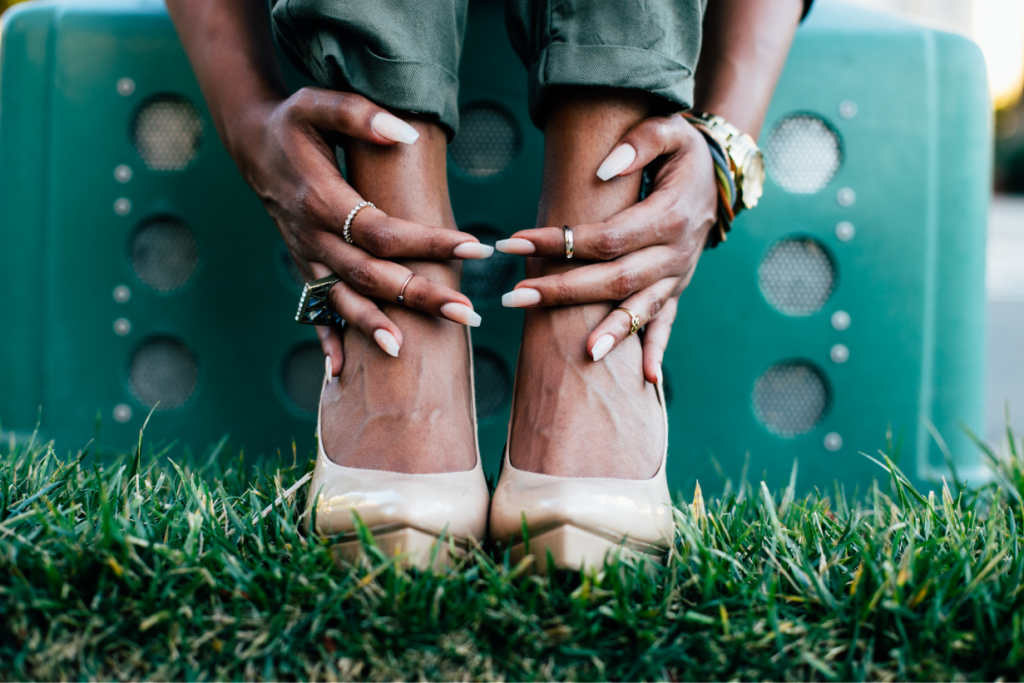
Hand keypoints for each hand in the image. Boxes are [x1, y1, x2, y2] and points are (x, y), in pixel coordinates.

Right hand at [227, 87, 490, 374]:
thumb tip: (405, 133)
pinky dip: (323, 342)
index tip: (474, 246)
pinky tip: (339, 374)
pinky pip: (313, 311)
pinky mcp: (304, 267)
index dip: (427, 241)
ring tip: (406, 351)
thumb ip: (360, 115)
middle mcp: (312, 237)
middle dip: (419, 296)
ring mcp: (306, 257)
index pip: (382, 231)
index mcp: (322, 200)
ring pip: (342, 300)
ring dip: (373, 327)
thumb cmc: (293, 123)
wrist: (252, 146)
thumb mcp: (319, 103)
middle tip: (467, 313)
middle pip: (370, 275)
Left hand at [496, 113, 718, 383]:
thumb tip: (602, 173)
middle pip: (615, 280)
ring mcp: (677, 277)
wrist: (721, 175)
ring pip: (640, 309)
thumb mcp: (670, 131)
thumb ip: (639, 144)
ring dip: (610, 332)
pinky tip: (647, 382)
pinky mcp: (676, 289)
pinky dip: (656, 351)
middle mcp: (676, 254)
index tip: (514, 241)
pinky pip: (667, 324)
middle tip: (514, 297)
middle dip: (563, 291)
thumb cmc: (684, 152)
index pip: (606, 238)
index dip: (559, 242)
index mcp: (670, 217)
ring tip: (581, 353)